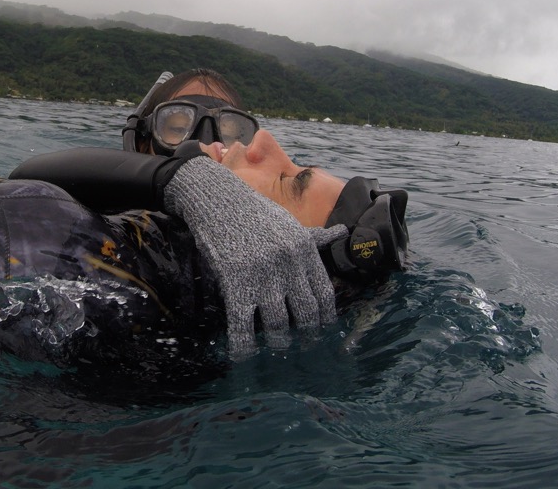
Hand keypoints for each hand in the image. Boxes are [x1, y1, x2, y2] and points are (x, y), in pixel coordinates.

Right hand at [161, 155, 336, 357]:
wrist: (216, 201)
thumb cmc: (252, 213)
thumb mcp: (288, 223)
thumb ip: (314, 237)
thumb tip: (342, 232)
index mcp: (304, 250)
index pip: (324, 294)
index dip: (325, 318)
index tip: (322, 329)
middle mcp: (288, 265)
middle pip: (305, 314)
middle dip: (306, 336)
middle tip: (303, 347)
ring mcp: (262, 276)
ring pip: (277, 325)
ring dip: (277, 343)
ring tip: (276, 350)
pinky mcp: (236, 284)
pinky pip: (243, 326)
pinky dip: (244, 347)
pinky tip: (243, 356)